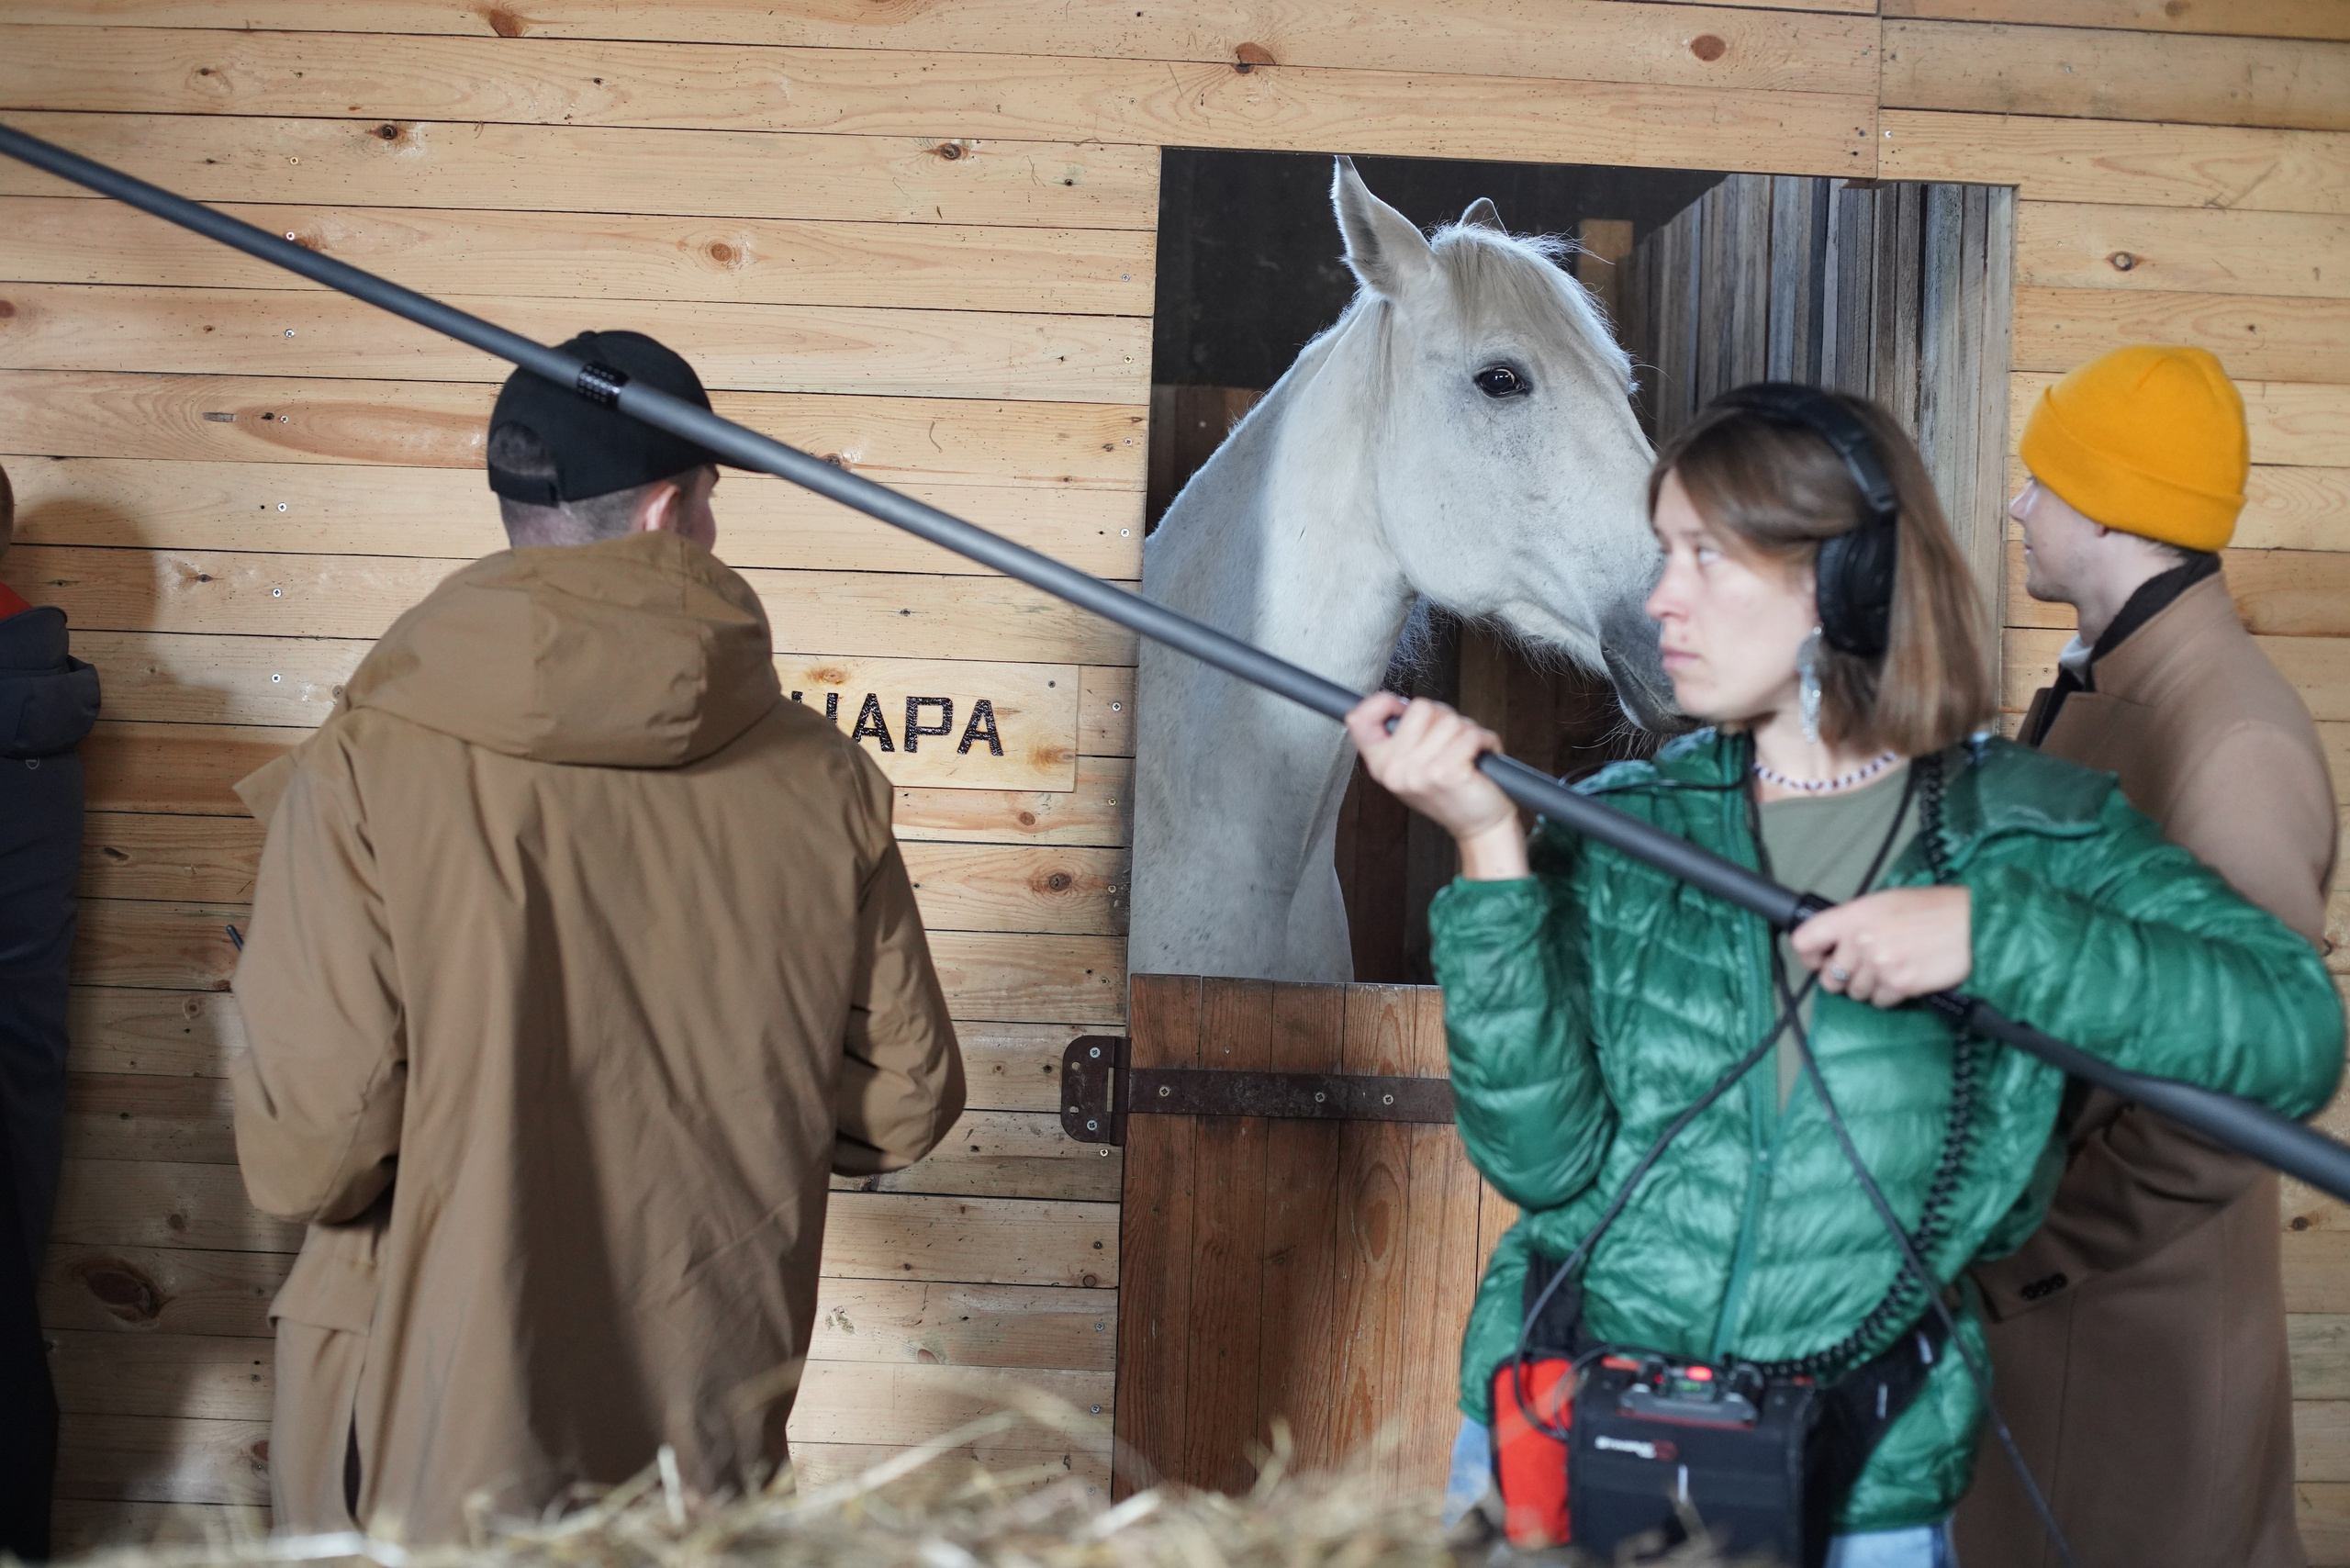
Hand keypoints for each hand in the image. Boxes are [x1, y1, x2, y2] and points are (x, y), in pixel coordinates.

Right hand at [1344, 693, 1526, 878]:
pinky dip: (1485, 741)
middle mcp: (1394, 769)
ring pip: (1449, 720)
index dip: (1380, 703)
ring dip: (1467, 731)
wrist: (1477, 826)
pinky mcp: (1448, 772)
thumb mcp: (1411, 767)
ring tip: (1466, 753)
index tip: (1401, 708)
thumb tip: (1401, 705)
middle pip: (1420, 708)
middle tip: (1449, 742)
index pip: (1359, 720)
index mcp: (1380, 764)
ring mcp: (1420, 771)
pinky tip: (1479, 757)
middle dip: (1442, 717)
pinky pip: (1471, 734)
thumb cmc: (1450, 792)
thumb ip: (1401, 737)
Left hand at [1788, 886, 1971, 1007]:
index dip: (1808, 955)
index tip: (1818, 959)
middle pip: (1829, 976)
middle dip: (1844, 977)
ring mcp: (1879, 964)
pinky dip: (1890, 996)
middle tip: (1863, 969)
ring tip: (1891, 968)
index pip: (1804, 940)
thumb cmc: (1933, 910)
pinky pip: (1879, 1001)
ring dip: (1869, 987)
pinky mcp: (1899, 984)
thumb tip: (1834, 942)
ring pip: (1855, 992)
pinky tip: (1904, 978)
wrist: (1972, 924)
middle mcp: (1861, 940)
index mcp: (1853, 915)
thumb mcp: (1885, 902)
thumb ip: (1854, 921)